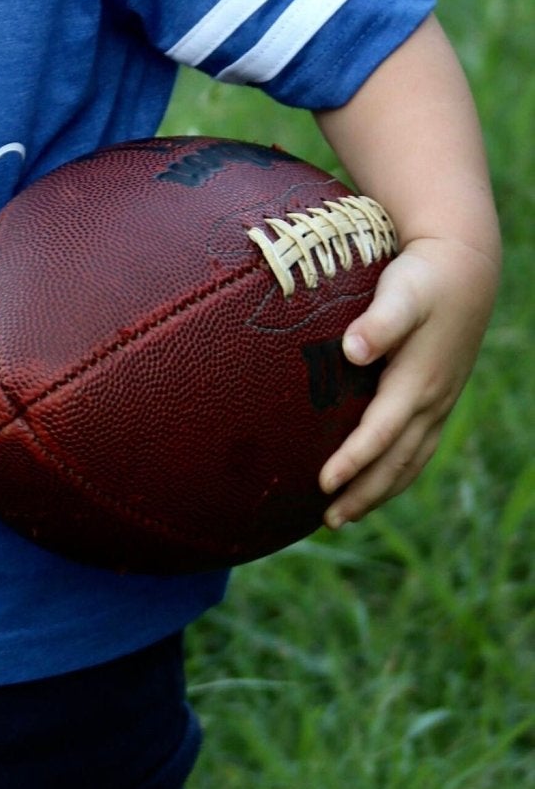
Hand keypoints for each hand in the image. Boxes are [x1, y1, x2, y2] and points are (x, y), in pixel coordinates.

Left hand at [318, 235, 496, 527]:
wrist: (464, 267)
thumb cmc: (423, 277)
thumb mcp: (401, 292)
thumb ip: (379, 321)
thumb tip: (352, 350)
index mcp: (418, 382)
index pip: (381, 433)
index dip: (354, 460)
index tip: (323, 483)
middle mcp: (432, 401)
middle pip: (397, 461)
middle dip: (364, 492)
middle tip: (329, 520)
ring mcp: (439, 403)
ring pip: (410, 461)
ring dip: (380, 490)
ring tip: (346, 515)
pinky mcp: (438, 397)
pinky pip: (418, 448)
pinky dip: (397, 471)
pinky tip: (379, 479)